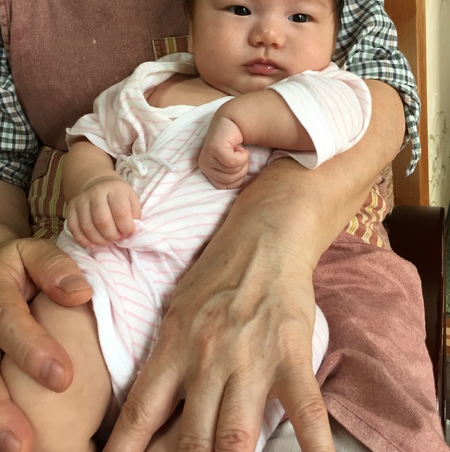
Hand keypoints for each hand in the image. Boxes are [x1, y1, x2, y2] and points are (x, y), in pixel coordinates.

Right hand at [0, 236, 91, 451]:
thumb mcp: (35, 254)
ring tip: (17, 448)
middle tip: (24, 441)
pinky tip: (14, 442)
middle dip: (1, 406)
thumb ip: (54, 267)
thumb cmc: (24, 266)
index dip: (31, 349)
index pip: (8, 321)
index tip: (63, 378)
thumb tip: (81, 293)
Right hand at [66, 176, 141, 247]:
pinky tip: (92, 244)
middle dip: (112, 235)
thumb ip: (134, 214)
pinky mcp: (71, 206)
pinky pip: (73, 227)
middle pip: (102, 221)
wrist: (98, 183)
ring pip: (87, 226)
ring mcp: (81, 199)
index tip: (129, 233)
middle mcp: (96, 192)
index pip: (120, 212)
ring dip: (98, 240)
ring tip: (107, 242)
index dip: (126, 227)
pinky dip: (83, 240)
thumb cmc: (118, 195)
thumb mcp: (132, 198)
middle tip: (117, 238)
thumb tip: (130, 232)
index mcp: (115, 189)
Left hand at [103, 175, 333, 451]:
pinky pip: (304, 410)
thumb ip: (166, 357)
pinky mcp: (291, 354)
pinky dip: (312, 444)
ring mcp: (250, 359)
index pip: (141, 412)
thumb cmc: (218, 272)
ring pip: (233, 437)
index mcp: (175, 346)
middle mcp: (207, 359)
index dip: (126, 450)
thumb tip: (151, 407)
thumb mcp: (177, 309)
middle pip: (188, 439)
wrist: (264, 236)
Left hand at [199, 115, 249, 188]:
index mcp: (208, 173)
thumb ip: (232, 178)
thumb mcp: (232, 166)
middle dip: (241, 168)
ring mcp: (207, 158)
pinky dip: (242, 155)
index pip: (227, 187)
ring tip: (236, 149)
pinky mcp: (213, 149)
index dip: (238, 176)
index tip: (235, 160)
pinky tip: (237, 146)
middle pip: (231, 180)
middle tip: (237, 153)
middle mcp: (204, 166)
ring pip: (233, 171)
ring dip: (242, 160)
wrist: (233, 122)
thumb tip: (241, 189)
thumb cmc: (235, 146)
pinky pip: (233, 162)